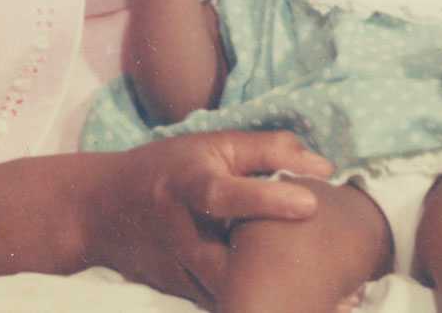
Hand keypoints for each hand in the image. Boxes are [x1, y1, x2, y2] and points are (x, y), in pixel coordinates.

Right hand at [78, 130, 331, 306]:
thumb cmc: (171, 168)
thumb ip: (270, 151)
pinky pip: (221, 302)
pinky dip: (257, 304)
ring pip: (225, 292)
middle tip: (336, 273)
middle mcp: (179, 234)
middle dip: (271, 270)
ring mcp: (176, 271)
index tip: (312, 203)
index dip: (266, 199)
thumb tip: (325, 168)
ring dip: (272, 297)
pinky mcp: (178, 293)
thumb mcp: (214, 145)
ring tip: (340, 299)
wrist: (101, 210)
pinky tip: (302, 304)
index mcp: (187, 186)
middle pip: (224, 261)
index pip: (224, 195)